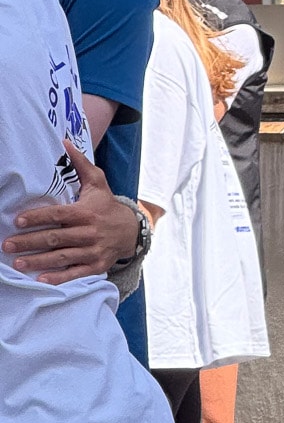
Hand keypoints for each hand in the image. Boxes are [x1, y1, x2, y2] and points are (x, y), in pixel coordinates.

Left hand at [3, 143, 138, 282]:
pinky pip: (76, 273)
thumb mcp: (97, 182)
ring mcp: (93, 251)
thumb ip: (80, 164)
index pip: (58, 215)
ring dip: (39, 261)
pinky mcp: (97, 265)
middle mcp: (89, 233)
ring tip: (17, 263)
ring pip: (62, 257)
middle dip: (29, 242)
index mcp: (86, 213)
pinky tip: (41, 280)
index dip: (38, 218)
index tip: (18, 221)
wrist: (132, 230)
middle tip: (7, 244)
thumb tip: (64, 142)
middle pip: (55, 238)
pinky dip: (59, 278)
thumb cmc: (107, 205)